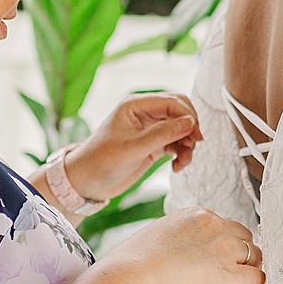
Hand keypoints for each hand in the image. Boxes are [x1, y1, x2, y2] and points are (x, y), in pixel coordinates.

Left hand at [67, 93, 203, 201]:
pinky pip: (176, 142)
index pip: (172, 102)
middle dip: (190, 128)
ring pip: (181, 129)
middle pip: (180, 112)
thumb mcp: (132, 148)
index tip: (195, 136)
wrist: (87, 181)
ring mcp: (150, 129)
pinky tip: (177, 166)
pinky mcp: (153, 144)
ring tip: (183, 162)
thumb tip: (190, 123)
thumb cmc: (101, 161)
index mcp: (136, 105)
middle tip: (192, 146)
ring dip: (187, 144)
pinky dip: (181, 153)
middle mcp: (145, 113)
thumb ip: (162, 134)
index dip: (188, 116)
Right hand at [108, 206, 264, 283]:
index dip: (224, 243)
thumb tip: (178, 255)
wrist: (138, 273)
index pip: (222, 225)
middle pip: (244, 237)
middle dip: (242, 254)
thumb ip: (176, 241)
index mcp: (197, 215)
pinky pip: (257, 277)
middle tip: (235, 270)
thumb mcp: (158, 237)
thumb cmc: (136, 260)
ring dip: (251, 269)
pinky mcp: (229, 273)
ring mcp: (225, 248)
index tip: (218, 257)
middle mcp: (215, 226)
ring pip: (254, 254)